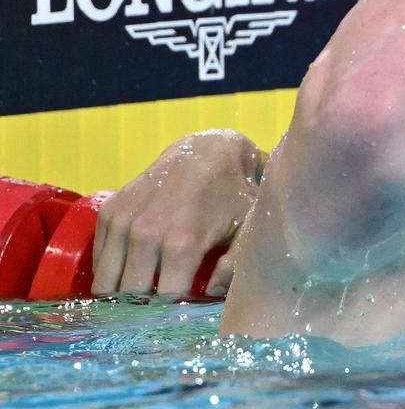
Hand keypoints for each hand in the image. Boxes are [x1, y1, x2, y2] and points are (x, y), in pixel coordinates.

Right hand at [92, 130, 263, 295]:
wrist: (208, 153)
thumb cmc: (233, 196)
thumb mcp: (248, 230)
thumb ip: (235, 267)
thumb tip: (210, 294)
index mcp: (182, 244)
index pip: (165, 301)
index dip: (176, 309)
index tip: (184, 308)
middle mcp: (146, 235)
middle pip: (132, 296)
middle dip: (147, 305)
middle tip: (162, 304)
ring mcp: (123, 222)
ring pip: (106, 284)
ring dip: (122, 293)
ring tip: (144, 291)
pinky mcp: (109, 212)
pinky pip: (98, 261)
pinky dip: (110, 271)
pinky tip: (130, 270)